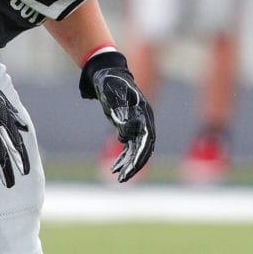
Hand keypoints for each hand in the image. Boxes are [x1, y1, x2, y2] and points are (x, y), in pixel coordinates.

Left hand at [79, 51, 154, 181]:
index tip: (131, 168)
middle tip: (123, 179)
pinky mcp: (129, 127)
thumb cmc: (110, 83)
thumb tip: (125, 137)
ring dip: (128, 164)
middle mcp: (144, 121)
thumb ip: (120, 114)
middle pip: (143, 148)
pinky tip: (115, 167)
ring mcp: (137, 125)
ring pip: (136, 150)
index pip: (146, 140)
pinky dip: (123, 157)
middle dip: (134, 165)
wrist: (106, 74)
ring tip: (118, 177)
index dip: (140, 156)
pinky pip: (129, 147)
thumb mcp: (113, 96)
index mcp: (143, 114)